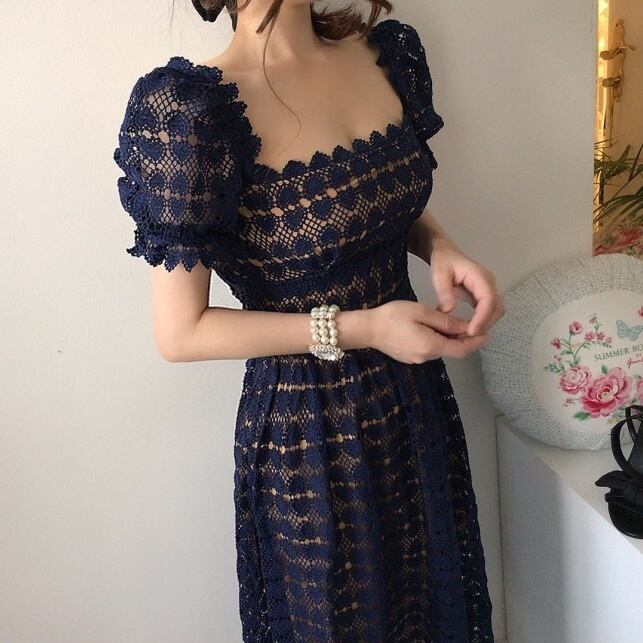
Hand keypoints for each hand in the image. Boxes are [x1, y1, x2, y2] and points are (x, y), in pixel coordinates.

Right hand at [369, 300, 490, 363]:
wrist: (366, 329)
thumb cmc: (392, 316)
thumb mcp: (421, 312)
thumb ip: (444, 321)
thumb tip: (464, 326)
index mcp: (431, 345)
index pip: (462, 349)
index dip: (476, 342)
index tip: (487, 334)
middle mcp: (426, 357)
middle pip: (452, 350)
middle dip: (464, 340)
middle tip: (473, 326)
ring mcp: (417, 359)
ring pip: (440, 350)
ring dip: (449, 340)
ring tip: (454, 324)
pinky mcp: (409, 357)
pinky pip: (429, 350)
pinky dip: (437, 341)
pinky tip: (434, 329)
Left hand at [429, 238, 504, 335]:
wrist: (445, 252)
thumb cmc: (443, 260)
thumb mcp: (439, 274)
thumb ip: (444, 292)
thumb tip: (449, 310)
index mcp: (480, 276)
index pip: (489, 299)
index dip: (483, 317)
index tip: (472, 331)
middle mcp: (488, 283)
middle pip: (497, 308)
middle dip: (486, 324)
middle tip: (469, 337)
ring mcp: (488, 289)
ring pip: (496, 311)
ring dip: (485, 324)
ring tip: (468, 335)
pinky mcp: (483, 294)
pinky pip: (488, 310)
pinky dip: (482, 321)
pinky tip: (469, 328)